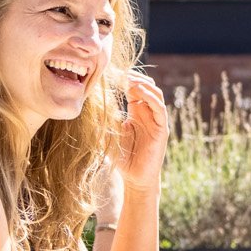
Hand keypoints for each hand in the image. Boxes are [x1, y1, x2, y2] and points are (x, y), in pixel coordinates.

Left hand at [115, 72, 169, 189]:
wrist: (135, 178)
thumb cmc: (122, 158)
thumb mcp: (109, 135)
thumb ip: (104, 121)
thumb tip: (89, 106)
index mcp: (136, 113)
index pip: (135, 90)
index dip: (127, 80)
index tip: (114, 73)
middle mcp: (148, 114)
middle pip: (147, 88)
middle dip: (136, 79)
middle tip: (122, 73)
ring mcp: (156, 121)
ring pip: (155, 95)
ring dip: (144, 85)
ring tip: (131, 79)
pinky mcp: (161, 129)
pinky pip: (160, 109)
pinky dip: (151, 98)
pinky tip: (140, 92)